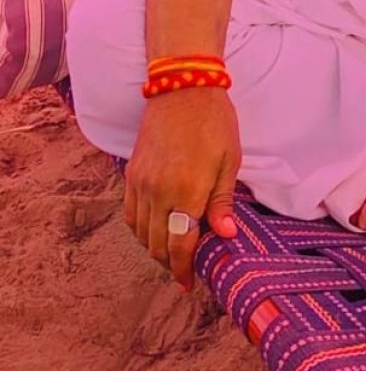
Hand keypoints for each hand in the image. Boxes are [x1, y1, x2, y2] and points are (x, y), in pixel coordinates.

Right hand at [123, 88, 241, 291]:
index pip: (180, 246)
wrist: (182, 87)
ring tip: (173, 251)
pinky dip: (141, 228)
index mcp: (186, 192)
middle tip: (186, 269)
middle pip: (157, 245)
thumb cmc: (214, 122)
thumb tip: (225, 237)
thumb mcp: (230, 160)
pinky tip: (156, 228)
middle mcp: (158, 192)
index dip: (185, 270)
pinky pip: (131, 213)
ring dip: (155, 248)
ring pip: (141, 233)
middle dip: (171, 263)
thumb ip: (222, 201)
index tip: (190, 283)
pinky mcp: (131, 173)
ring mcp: (141, 183)